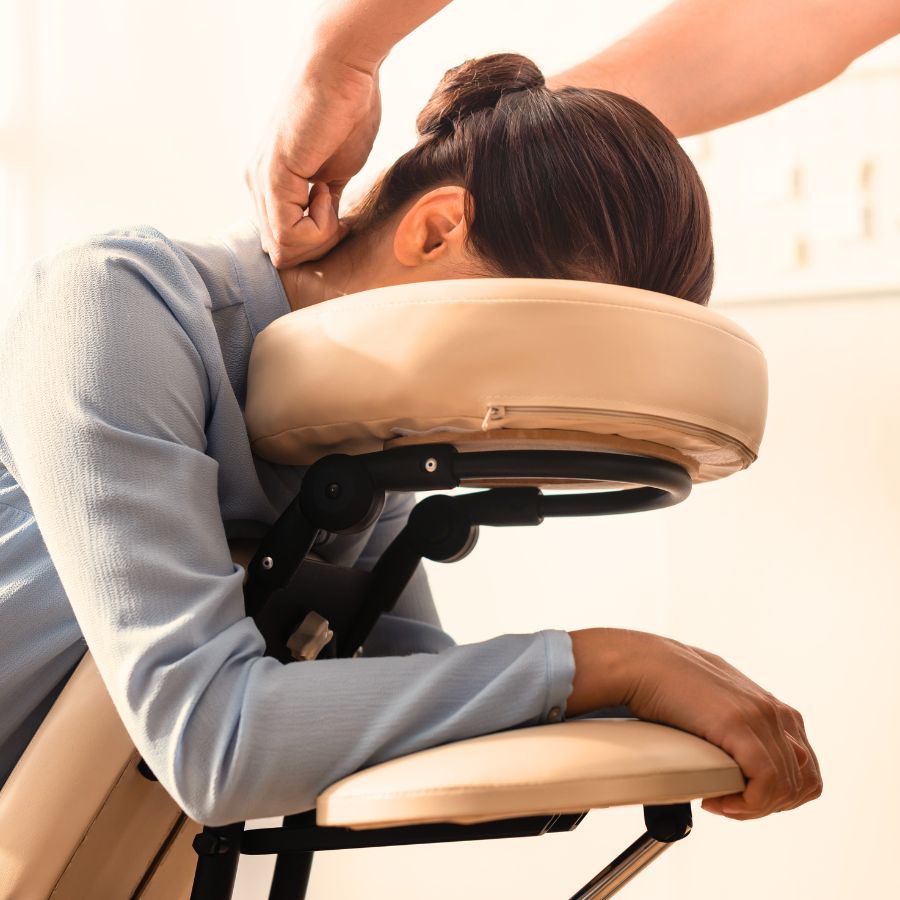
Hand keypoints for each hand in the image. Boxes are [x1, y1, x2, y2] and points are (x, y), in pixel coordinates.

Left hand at [246, 55, 381, 267]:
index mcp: (271, 184)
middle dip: (318, 245)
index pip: (284, 243)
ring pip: (284, 249)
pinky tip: (327, 190)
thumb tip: (328, 229)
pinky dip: (319, 224)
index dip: (317, 242)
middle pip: (281, 253)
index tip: (340, 214)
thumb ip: (326, 202)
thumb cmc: (347, 113)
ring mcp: (261, 181)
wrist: (344, 71)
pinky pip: (290, 233)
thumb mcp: (337, 173)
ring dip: (321, 235)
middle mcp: (257, 184)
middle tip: (339, 213)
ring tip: (332, 196)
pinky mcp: (273, 176)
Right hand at [568, 628, 821, 820]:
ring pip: (787, 788)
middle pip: (803, 782)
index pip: (804, 767)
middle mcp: (773, 710)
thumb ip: (730, 722)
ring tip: (721, 801)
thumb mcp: (711, 702)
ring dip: (755, 806)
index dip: (778, 792)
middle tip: (731, 802)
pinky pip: (767, 784)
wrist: (639, 664)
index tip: (741, 794)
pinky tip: (717, 800)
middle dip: (769, 803)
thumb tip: (724, 748)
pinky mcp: (741, 726)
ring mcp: (760, 717)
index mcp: (770, 706)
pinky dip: (747, 804)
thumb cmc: (663, 682)